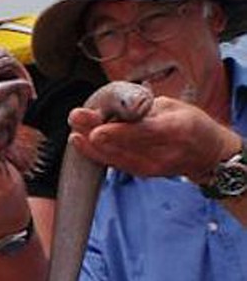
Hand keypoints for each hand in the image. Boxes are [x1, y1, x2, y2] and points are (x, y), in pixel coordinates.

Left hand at [68, 96, 241, 179]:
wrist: (207, 154)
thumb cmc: (190, 124)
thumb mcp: (173, 107)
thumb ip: (144, 108)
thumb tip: (114, 107)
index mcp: (176, 129)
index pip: (143, 132)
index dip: (118, 133)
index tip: (95, 131)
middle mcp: (164, 152)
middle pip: (125, 145)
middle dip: (95, 132)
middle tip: (75, 118)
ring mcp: (153, 167)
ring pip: (117, 157)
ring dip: (91, 145)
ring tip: (74, 131)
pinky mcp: (143, 173)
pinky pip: (116, 163)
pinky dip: (97, 153)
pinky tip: (81, 142)